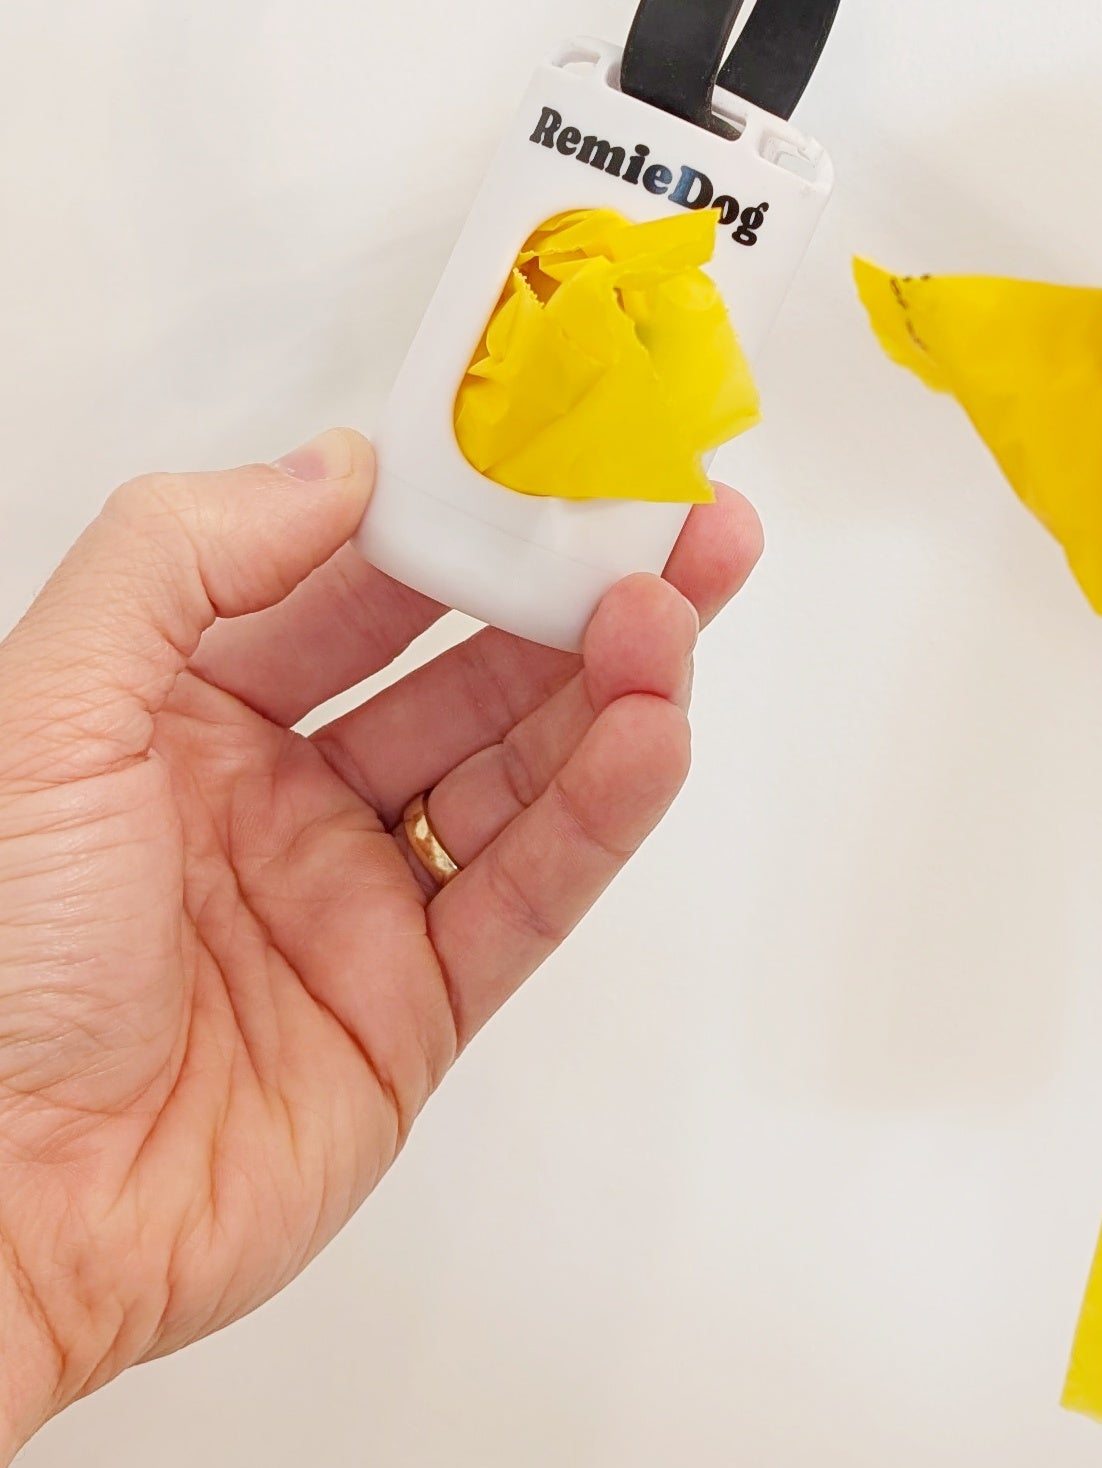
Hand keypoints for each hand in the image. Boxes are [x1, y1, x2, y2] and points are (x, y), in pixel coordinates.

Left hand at [0, 430, 758, 1460]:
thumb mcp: (45, 710)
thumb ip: (181, 562)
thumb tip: (335, 468)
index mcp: (185, 713)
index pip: (357, 588)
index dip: (458, 520)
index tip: (547, 462)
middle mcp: (285, 797)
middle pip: (466, 671)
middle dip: (573, 595)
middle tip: (673, 525)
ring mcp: (359, 902)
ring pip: (518, 773)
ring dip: (607, 691)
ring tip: (672, 616)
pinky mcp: (419, 1005)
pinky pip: (528, 892)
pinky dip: (599, 815)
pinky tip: (650, 739)